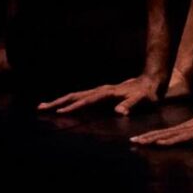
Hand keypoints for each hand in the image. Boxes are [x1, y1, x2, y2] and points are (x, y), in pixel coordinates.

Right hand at [38, 75, 178, 116]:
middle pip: (75, 96)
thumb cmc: (148, 93)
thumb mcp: (144, 99)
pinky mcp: (100, 94)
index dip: (75, 107)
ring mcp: (99, 91)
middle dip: (58, 102)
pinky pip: (80, 98)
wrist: (151, 80)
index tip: (60, 112)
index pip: (88, 101)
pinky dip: (68, 102)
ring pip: (75, 95)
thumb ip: (132, 104)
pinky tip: (60, 107)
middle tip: (40, 109)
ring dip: (59, 101)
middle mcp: (101, 90)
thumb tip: (120, 112)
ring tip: (42, 107)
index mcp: (108, 93)